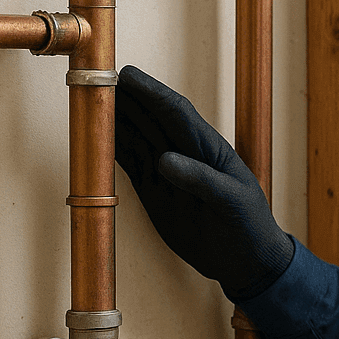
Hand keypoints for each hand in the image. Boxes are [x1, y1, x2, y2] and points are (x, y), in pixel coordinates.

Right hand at [114, 65, 293, 300]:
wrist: (246, 262)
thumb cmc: (250, 226)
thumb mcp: (232, 203)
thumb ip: (202, 181)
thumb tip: (164, 160)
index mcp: (210, 149)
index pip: (177, 114)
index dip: (152, 93)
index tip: (126, 76)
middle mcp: (186, 155)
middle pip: (150, 119)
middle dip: (125, 98)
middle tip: (95, 78)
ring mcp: (168, 172)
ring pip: (136, 138)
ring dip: (114, 119)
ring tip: (88, 100)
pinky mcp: (155, 191)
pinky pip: (130, 164)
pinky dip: (112, 149)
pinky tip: (95, 136)